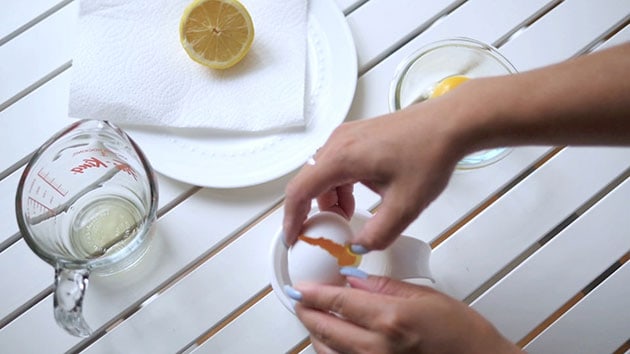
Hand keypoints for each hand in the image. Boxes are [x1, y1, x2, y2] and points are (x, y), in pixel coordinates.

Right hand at [283, 99, 466, 249]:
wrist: (450, 124)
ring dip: (330, 199)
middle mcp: (338, 143)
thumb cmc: (430, 154)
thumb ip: (378, 234)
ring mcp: (346, 135)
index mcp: (342, 158)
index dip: (292, 218)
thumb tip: (358, 247)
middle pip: (309, 182)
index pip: (300, 190)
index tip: (293, 238)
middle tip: (326, 234)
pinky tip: (361, 197)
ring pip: (322, 173)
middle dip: (314, 211)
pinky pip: (335, 164)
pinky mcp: (357, 135)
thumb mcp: (405, 205)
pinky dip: (340, 185)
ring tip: (350, 217)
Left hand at [291, 274, 521, 353]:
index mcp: (390, 319)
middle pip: (326, 328)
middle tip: (299, 301)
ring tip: (313, 318)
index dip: (313, 293)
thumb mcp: (425, 297)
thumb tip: (354, 279)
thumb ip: (384, 287)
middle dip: (307, 312)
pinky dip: (331, 351)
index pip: (338, 301)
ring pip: (329, 350)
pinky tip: (331, 342)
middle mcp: (378, 347)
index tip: (300, 288)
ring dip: (316, 333)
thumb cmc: (463, 334)